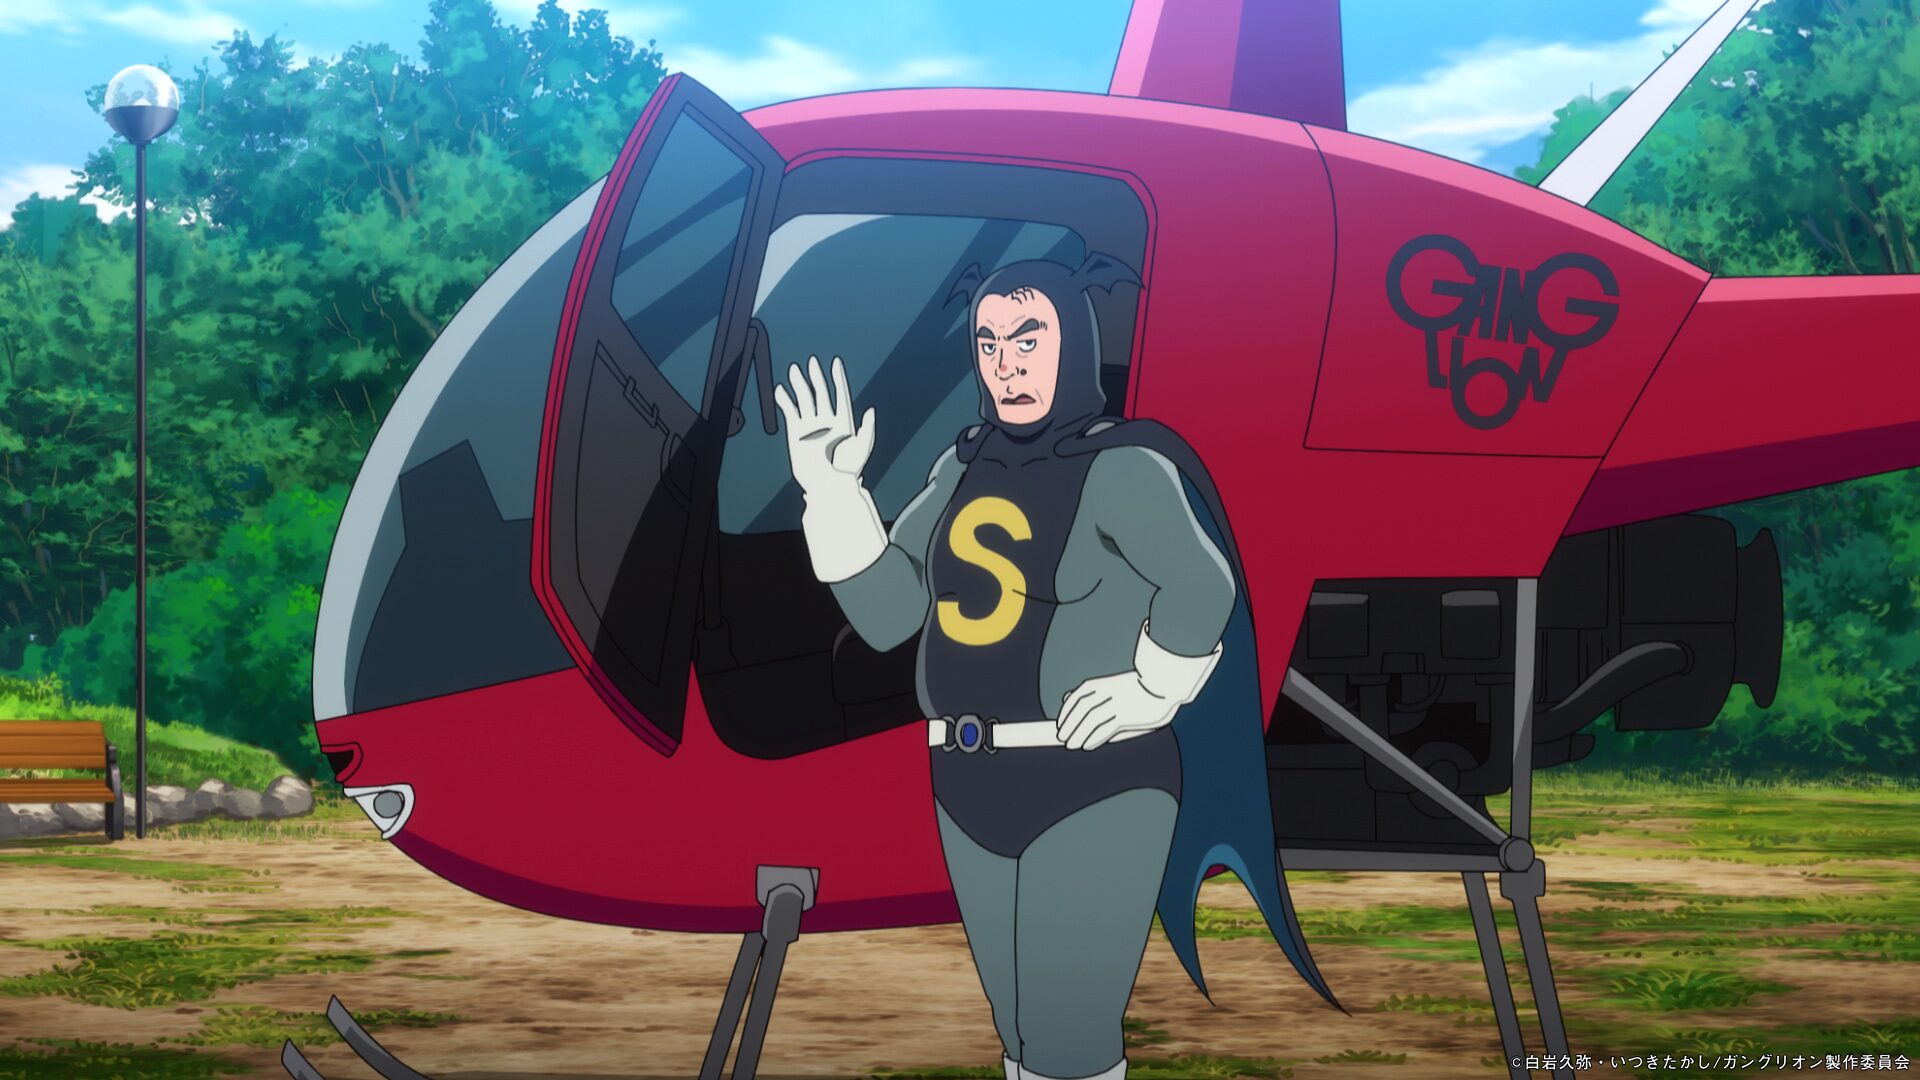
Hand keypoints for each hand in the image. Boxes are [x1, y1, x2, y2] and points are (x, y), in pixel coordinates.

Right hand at [771, 354, 874, 497]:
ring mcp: (811, 426)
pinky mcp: (797, 433)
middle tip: (811, 362)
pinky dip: (785, 401)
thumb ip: (867, 428)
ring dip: (799, 384)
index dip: (838, 378)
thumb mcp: (862, 448)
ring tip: (794, 370)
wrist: (826, 485)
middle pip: (820, 392)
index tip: (835, 363)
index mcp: (843, 421)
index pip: (840, 393)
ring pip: (805, 399)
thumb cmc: (846, 470)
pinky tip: (781, 391)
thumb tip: (870, 411)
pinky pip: (790, 412)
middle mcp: (826, 421)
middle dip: (816, 376)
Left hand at [1057, 671, 1175, 750]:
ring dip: (1078, 734)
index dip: (1066, 711)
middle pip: (1082, 709)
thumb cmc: (1142, 687)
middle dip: (1069, 724)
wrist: (1167, 683)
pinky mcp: (1128, 715)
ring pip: (1091, 720)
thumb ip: (1091, 693)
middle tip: (1062, 737)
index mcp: (1105, 683)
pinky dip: (1094, 738)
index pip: (1078, 696)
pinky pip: (1107, 728)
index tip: (1060, 723)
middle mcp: (1110, 691)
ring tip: (1072, 745)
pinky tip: (1087, 745)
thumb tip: (1065, 696)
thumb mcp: (1114, 685)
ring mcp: (1119, 703)